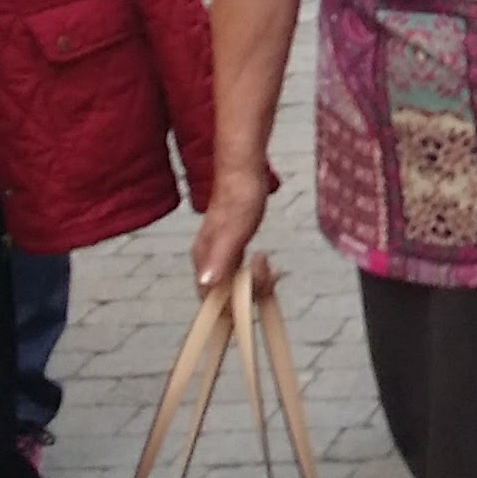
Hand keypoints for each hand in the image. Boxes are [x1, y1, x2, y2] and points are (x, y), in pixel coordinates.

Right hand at [190, 170, 272, 291]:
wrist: (244, 172)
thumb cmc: (239, 198)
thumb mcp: (233, 231)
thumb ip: (220, 259)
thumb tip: (206, 284)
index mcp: (203, 259)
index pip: (212, 300)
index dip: (234, 305)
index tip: (256, 293)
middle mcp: (207, 261)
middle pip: (226, 297)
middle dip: (252, 291)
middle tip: (272, 272)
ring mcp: (219, 255)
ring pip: (236, 286)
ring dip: (257, 283)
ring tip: (274, 268)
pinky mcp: (231, 249)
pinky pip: (241, 274)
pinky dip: (256, 274)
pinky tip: (268, 266)